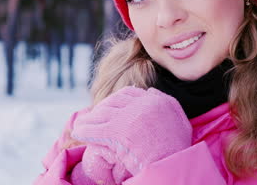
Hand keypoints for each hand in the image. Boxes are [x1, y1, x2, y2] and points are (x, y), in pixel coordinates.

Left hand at [70, 86, 191, 182]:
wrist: (172, 163)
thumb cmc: (178, 147)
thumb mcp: (179, 119)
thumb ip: (165, 102)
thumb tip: (150, 92)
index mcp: (155, 101)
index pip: (129, 94)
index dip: (117, 100)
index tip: (110, 107)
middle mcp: (140, 105)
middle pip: (113, 102)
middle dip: (102, 108)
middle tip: (94, 116)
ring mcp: (127, 117)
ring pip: (101, 114)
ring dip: (89, 119)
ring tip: (81, 125)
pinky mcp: (116, 132)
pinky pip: (93, 129)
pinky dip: (83, 130)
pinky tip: (77, 133)